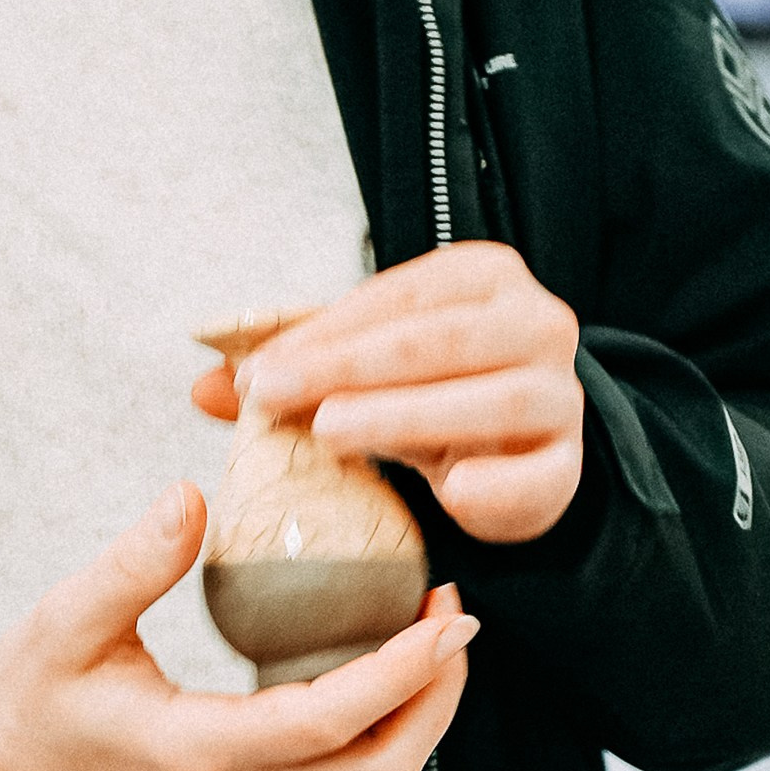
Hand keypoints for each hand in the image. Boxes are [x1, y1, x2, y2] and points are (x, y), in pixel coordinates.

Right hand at [0, 482, 475, 770]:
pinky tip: (390, 648)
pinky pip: (347, 762)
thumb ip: (131, 564)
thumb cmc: (33, 698)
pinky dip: (387, 711)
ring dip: (420, 705)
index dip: (398, 673)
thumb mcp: (64, 621)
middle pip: (380, 767)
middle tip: (457, 613)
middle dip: (436, 695)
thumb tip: (192, 496)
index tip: (447, 619)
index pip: (324, 724)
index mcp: (196, 750)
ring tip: (436, 624)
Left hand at [193, 242, 584, 545]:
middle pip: (440, 340)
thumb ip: (296, 370)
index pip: (397, 299)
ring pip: (489, 400)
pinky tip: (452, 492)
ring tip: (331, 433)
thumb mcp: (364, 371)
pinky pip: (538, 476)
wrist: (516, 453)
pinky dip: (496, 485)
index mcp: (483, 278)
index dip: (322, 334)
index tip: (255, 369)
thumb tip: (201, 385)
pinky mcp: (568, 468)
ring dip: (405, 415)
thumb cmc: (429, 394)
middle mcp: (536, 324)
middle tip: (274, 396)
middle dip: (349, 367)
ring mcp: (559, 396)